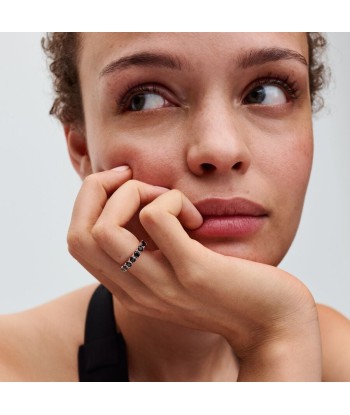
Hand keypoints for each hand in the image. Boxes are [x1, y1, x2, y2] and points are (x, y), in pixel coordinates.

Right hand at [68, 167, 321, 380]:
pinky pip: (156, 220)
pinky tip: (196, 216)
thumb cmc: (229, 288)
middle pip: (78, 234)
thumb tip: (140, 199)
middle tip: (136, 179)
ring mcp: (161, 285)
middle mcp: (135, 291)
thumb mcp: (179, 267)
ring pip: (105, 229)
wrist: (273, 325)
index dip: (88, 201)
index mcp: (128, 288)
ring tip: (170, 200)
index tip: (123, 181)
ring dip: (134, 194)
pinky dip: (171, 201)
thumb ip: (154, 244)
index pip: (76, 242)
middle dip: (98, 189)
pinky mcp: (194, 272)